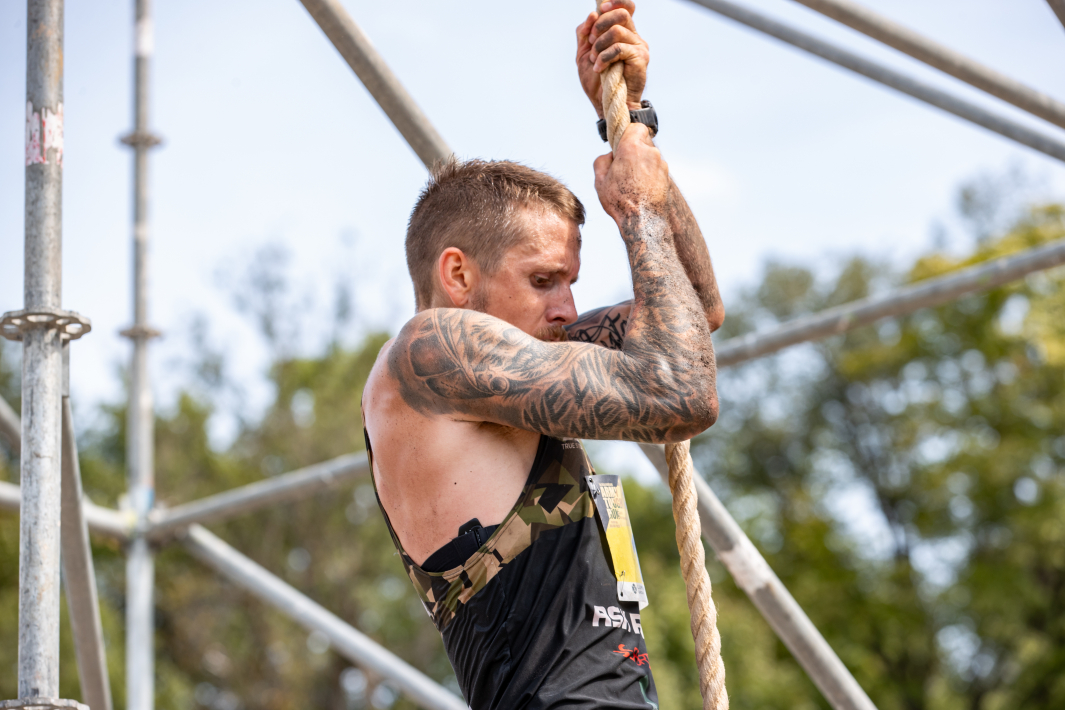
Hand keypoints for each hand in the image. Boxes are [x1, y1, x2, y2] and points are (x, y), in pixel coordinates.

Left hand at [576, 1, 649, 118]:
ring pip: (617, 30)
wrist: (606, 104)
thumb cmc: (598, 82)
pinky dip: (604, 57)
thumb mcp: (584, 54)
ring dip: (599, 45)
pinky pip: (619, 48)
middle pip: (621, 13)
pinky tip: (599, 68)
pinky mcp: (640, 58)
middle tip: (591, 42)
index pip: (626, 7)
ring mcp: (639, 47)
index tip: (600, 10)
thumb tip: (592, 15)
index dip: (614, 3)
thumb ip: (584, 34)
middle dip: (600, 25)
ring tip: (594, 61)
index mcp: (623, 33)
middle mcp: (634, 37)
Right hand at [593, 124, 668, 222]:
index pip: (635, 127)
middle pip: (642, 143)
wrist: (643, 221)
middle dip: (633, 151)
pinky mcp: (666, 175)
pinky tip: (640, 188)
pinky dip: (649, 175)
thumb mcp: (600, 181)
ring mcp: (661, 164)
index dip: (628, 133)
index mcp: (632, 148)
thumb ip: (602, 161)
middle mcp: (650, 152)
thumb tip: (610, 156)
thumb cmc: (620, 201)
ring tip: (631, 182)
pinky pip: (655, 168)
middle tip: (623, 168)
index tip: (622, 144)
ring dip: (641, 164)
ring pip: (649, 156)